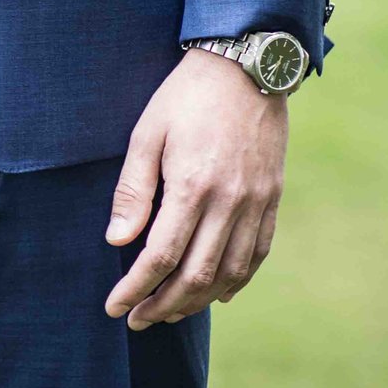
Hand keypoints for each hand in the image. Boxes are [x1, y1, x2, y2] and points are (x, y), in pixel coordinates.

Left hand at [104, 48, 286, 330]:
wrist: (246, 67)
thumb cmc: (185, 97)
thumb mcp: (146, 134)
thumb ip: (133, 190)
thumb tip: (117, 241)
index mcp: (193, 186)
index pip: (160, 257)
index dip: (135, 288)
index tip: (114, 307)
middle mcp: (230, 202)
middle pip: (197, 275)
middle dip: (163, 305)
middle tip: (137, 320)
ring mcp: (257, 202)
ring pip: (230, 272)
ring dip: (198, 301)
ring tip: (169, 311)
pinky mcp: (273, 198)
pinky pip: (258, 253)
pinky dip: (237, 280)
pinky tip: (218, 294)